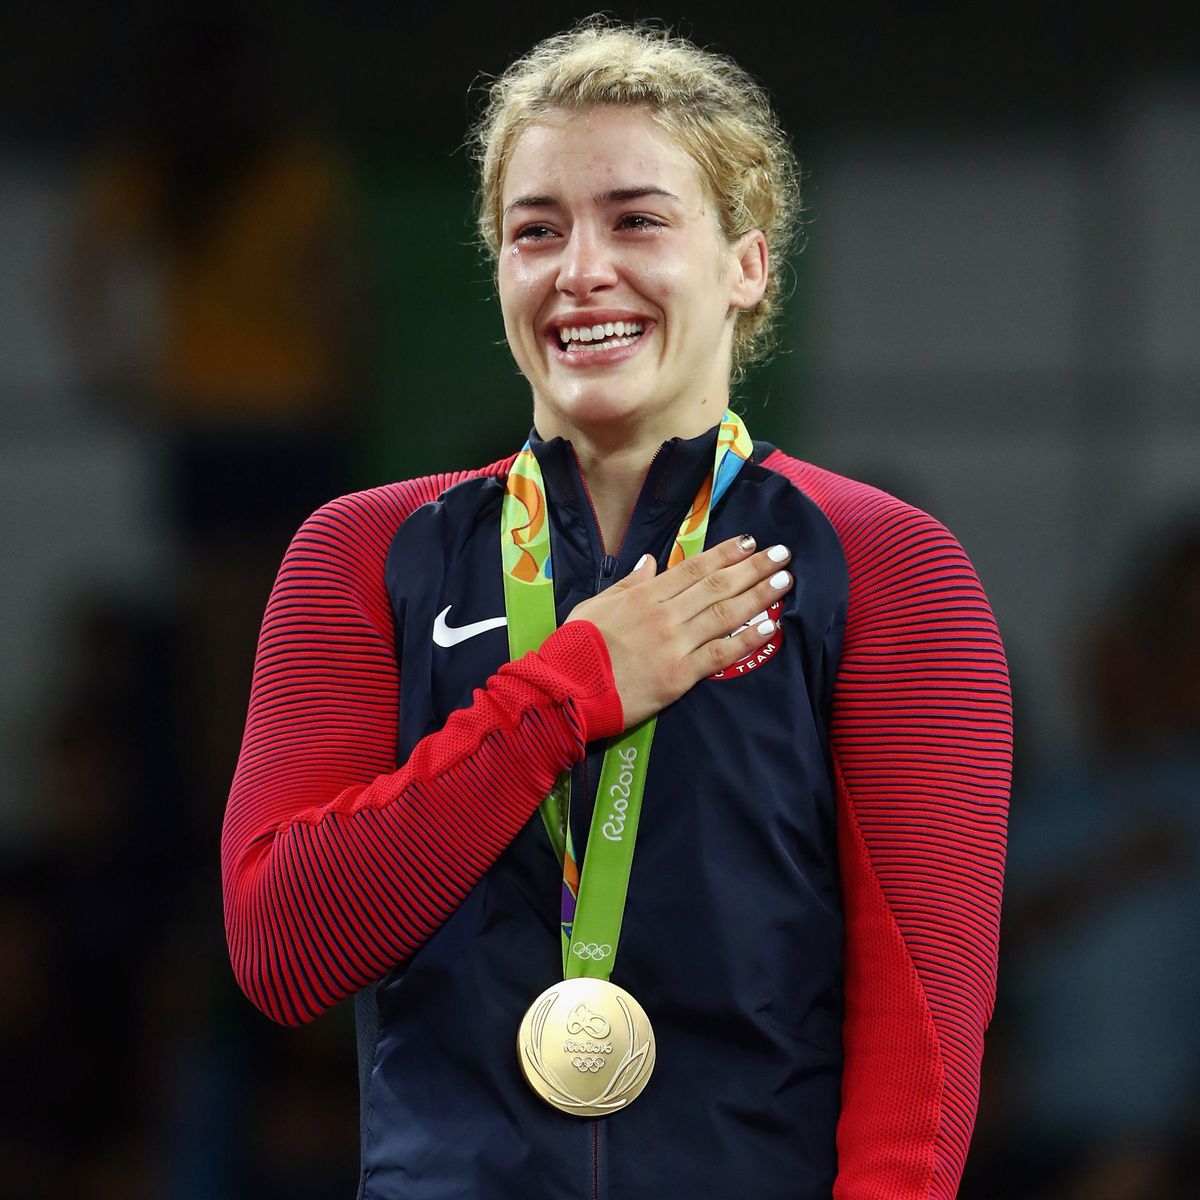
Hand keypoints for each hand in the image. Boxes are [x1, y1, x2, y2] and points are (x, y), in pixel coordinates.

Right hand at [564, 535, 791, 727]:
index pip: (693, 568)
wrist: (566, 689)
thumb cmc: (575, 647)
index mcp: (644, 595)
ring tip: (785, 581)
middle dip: (753, 567)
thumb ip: (627, 584)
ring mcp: (675, 644)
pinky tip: (770, 627)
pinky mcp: (680, 675)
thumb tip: (650, 561)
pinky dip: (747, 640)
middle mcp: (665, 614)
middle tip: (782, 553)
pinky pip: (721, 654)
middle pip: (717, 585)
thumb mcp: (594, 605)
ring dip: (759, 595)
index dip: (725, 553)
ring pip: (725, 613)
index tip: (750, 541)